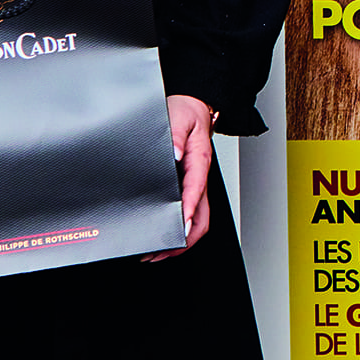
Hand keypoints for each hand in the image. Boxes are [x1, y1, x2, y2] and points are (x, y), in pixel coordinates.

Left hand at [144, 95, 216, 259]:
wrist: (194, 108)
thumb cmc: (186, 113)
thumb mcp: (178, 118)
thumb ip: (175, 135)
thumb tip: (173, 153)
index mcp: (198, 162)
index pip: (196, 191)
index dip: (188, 211)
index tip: (179, 227)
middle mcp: (199, 178)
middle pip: (201, 217)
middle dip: (184, 240)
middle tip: (160, 252)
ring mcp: (195, 185)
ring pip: (197, 220)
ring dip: (182, 240)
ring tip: (158, 252)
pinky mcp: (189, 187)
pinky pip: (189, 213)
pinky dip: (179, 230)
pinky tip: (163, 233)